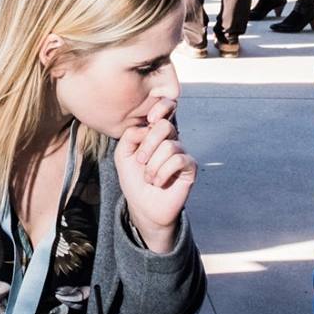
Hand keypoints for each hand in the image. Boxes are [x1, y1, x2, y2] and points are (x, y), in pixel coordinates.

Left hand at [113, 97, 195, 251]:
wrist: (143, 206)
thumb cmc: (133, 179)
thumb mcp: (122, 155)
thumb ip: (130, 135)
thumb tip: (149, 125)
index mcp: (154, 132)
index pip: (165, 108)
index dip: (162, 107)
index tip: (150, 118)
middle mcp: (170, 139)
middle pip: (165, 126)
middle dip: (149, 145)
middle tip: (140, 161)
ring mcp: (181, 152)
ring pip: (169, 147)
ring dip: (153, 166)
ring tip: (149, 178)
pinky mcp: (190, 166)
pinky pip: (179, 160)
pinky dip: (164, 173)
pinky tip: (159, 182)